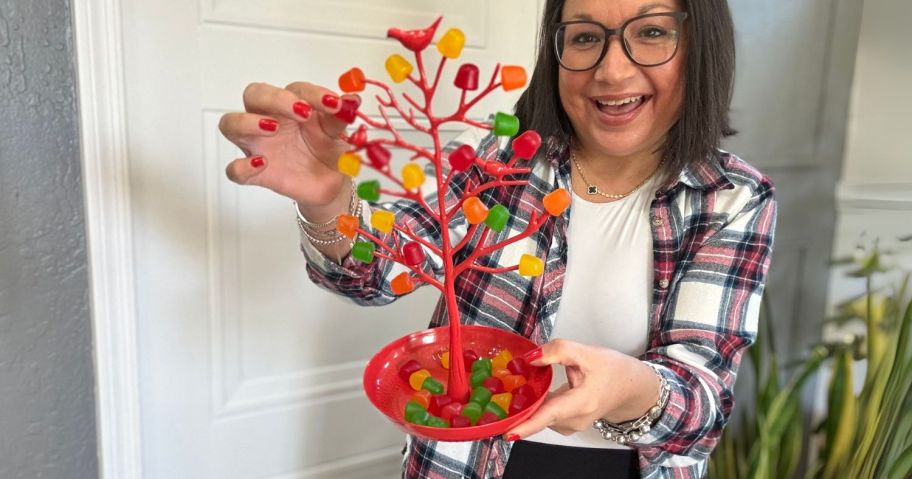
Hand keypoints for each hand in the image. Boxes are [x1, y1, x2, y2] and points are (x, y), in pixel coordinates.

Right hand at [218, 81, 357, 207]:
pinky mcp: (256, 173)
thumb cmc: (328, 151)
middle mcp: (269, 120)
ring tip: (272, 127)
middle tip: (301, 111)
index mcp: (291, 105)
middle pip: (254, 95)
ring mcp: (259, 146)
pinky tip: (261, 164)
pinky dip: (242, 166)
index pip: (294, 89)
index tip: (333, 103)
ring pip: (230, 124)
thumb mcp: (338, 134)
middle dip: (275, 98)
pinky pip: (235, 169)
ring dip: (247, 122)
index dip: (313, 93)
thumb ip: (340, 117)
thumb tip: (351, 99)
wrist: (330, 184)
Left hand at [504, 339, 659, 439]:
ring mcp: (572, 424)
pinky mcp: (569, 423)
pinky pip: (546, 415)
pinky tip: (533, 392)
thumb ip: (557, 350)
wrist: (631, 385)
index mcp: (582, 402)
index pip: (551, 415)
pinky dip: (538, 405)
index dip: (528, 424)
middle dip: (521, 404)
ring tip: (521, 386)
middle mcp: (576, 419)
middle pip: (541, 414)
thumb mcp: (586, 352)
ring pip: (542, 415)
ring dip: (529, 403)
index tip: (509, 432)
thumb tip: (531, 357)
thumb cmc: (614, 370)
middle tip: (505, 389)